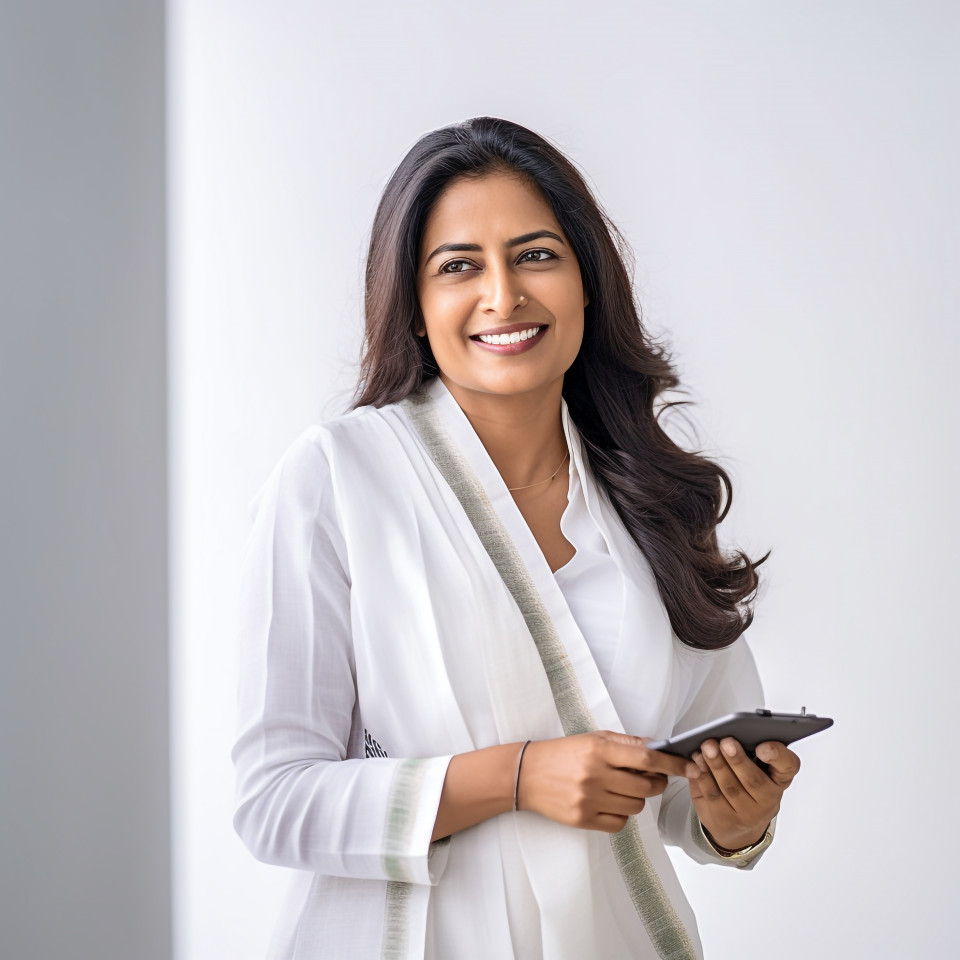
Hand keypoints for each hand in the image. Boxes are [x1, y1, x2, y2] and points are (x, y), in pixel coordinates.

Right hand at [517, 730, 699, 833]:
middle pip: (646, 787)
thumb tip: (657, 747)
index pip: (646, 758)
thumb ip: (625, 743)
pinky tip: (609, 803)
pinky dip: (621, 815)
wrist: (525, 774)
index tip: (687, 765)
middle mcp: (595, 775)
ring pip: (636, 807)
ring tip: (623, 788)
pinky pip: (620, 824)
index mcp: (599, 750)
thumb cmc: (561, 754)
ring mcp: (589, 800)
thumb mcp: (591, 738)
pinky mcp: (583, 820)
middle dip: (656, 783)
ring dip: (637, 799)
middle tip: (650, 777)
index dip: (672, 763)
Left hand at [689, 738, 799, 850]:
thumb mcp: (758, 767)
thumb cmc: (749, 786)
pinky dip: (703, 777)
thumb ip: (751, 749)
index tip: (762, 747)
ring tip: (706, 748)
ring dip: (716, 765)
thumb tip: (732, 734)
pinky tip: (696, 763)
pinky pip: (711, 796)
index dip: (777, 755)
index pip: (788, 766)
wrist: (739, 824)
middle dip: (736, 759)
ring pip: (729, 788)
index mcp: (780, 779)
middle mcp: (768, 800)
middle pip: (753, 780)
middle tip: (725, 742)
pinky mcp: (724, 820)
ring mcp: (746, 814)